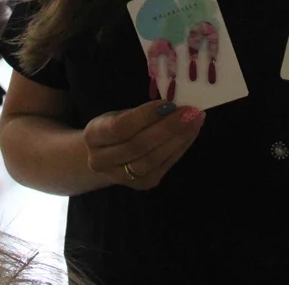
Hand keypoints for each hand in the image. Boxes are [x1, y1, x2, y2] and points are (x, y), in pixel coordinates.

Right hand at [83, 100, 205, 190]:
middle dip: (168, 127)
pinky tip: (191, 133)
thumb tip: (173, 105)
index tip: (169, 104)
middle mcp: (101, 161)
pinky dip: (180, 148)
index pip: (120, 127)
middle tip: (190, 112)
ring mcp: (121, 177)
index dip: (146, 116)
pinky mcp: (141, 184)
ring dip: (178, 139)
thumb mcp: (118, 115)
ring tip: (195, 121)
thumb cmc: (116, 129)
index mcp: (93, 136)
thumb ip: (140, 113)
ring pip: (153, 159)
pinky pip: (163, 166)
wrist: (105, 158)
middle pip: (138, 145)